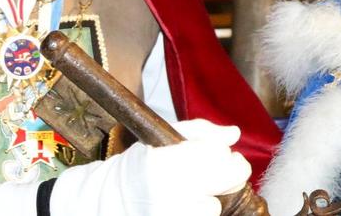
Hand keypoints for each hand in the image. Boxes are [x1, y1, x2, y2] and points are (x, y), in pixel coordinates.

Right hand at [50, 119, 250, 215]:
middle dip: (229, 173)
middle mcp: (176, 191)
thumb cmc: (137, 166)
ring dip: (207, 199)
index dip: (225, 153)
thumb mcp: (162, 138)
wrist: (107, 201)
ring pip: (215, 205)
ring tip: (185, 193)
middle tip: (214, 173)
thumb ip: (200, 132)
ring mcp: (177, 214)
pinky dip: (196, 212)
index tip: (218, 154)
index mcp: (170, 161)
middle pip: (231, 178)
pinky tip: (181, 206)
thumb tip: (233, 134)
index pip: (221, 154)